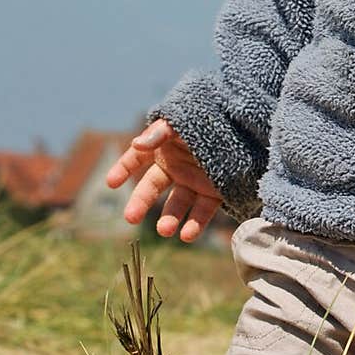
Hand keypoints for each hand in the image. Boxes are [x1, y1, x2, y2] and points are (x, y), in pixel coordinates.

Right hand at [105, 118, 222, 240]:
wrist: (244, 124)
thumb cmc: (209, 119)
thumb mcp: (183, 122)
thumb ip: (161, 132)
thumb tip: (136, 143)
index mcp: (164, 148)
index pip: (136, 158)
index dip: (123, 168)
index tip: (111, 183)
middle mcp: (175, 167)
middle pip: (152, 188)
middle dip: (140, 203)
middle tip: (130, 218)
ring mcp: (193, 181)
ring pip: (176, 204)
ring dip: (169, 219)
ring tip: (165, 231)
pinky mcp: (213, 193)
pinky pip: (201, 212)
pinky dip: (195, 225)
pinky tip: (187, 235)